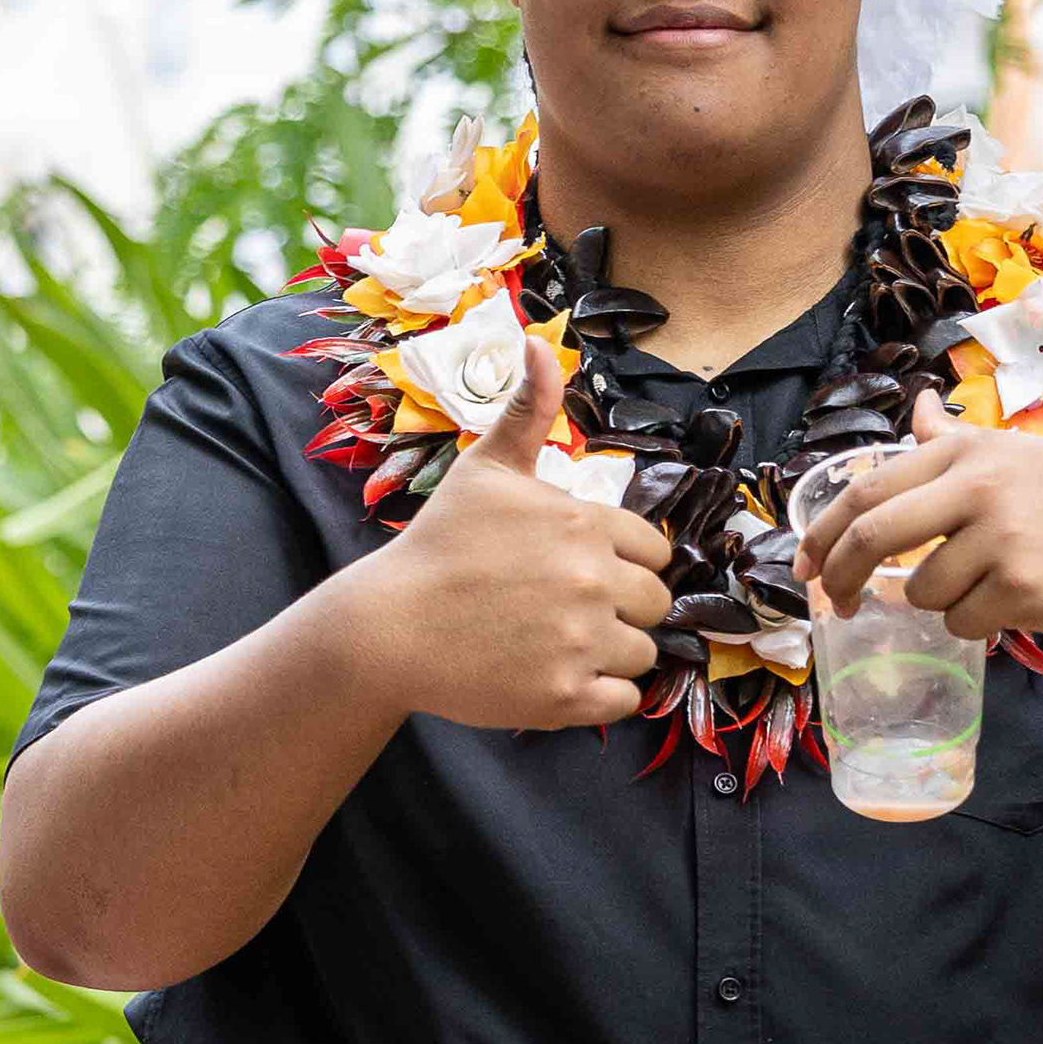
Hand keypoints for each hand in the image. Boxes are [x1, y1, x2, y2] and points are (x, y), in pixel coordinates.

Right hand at [363, 336, 672, 730]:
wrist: (385, 626)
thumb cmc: (438, 544)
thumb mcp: (486, 470)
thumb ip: (528, 411)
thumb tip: (541, 342)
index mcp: (585, 524)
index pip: (655, 551)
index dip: (623, 563)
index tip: (578, 572)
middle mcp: (593, 580)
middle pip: (656, 604)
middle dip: (623, 609)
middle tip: (566, 612)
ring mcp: (581, 642)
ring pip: (643, 655)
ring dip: (612, 654)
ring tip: (556, 644)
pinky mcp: (566, 697)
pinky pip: (624, 701)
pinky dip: (600, 696)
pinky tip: (556, 676)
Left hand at [791, 386, 1042, 643]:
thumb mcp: (1016, 453)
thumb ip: (958, 440)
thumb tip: (921, 407)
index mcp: (969, 452)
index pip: (868, 489)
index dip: (823, 532)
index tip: (805, 565)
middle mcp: (980, 486)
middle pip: (872, 537)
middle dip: (842, 577)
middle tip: (837, 603)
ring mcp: (1003, 536)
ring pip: (921, 591)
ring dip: (938, 603)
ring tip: (985, 586)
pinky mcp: (1024, 586)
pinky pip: (962, 622)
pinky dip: (974, 623)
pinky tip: (1014, 602)